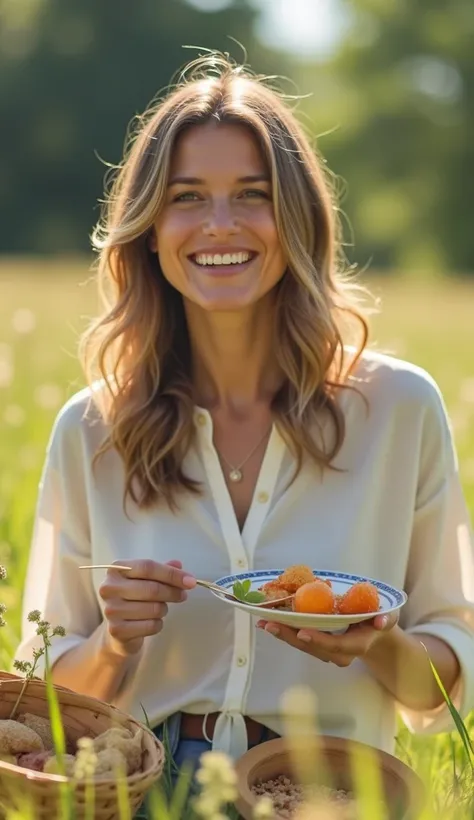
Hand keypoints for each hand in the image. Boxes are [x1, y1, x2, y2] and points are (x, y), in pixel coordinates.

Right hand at [99, 559, 195, 656]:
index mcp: (116, 569)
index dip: (171, 574)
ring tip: (160, 609)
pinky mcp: (116, 630)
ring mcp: (111, 610)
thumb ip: (162, 570)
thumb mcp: (146, 580)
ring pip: (154, 609)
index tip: (190, 580)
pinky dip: (158, 624)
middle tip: (183, 595)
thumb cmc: (134, 598)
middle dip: (173, 592)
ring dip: (164, 609)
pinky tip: (152, 622)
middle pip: (152, 588)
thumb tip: (179, 564)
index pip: (148, 567)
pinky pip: (151, 626)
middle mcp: (109, 588)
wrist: (119, 630)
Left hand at [256, 612, 398, 666]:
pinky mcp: (318, 644)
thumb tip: (381, 621)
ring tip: (263, 623)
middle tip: (270, 625)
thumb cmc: (381, 620)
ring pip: (303, 645)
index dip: (319, 641)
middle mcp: (339, 653)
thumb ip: (386, 618)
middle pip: (312, 647)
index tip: (302, 632)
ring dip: (282, 634)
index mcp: (355, 645)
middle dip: (290, 637)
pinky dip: (284, 631)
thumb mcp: (389, 616)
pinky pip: (300, 640)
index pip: (336, 646)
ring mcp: (327, 651)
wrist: (375, 634)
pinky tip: (268, 622)